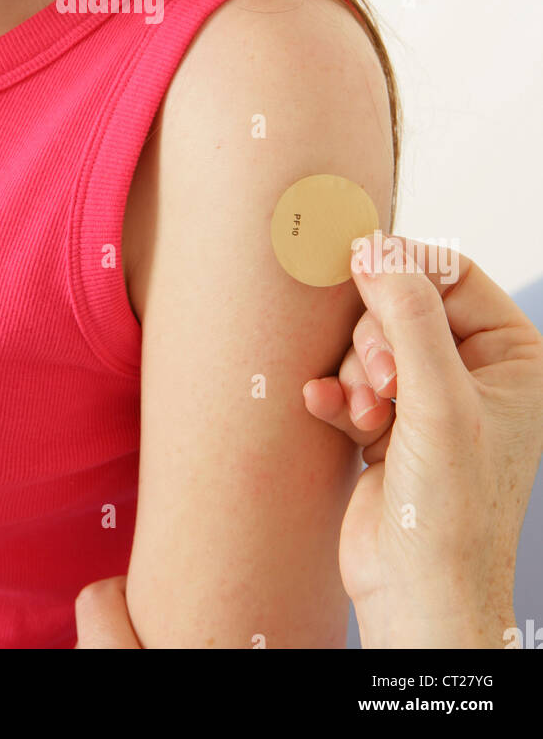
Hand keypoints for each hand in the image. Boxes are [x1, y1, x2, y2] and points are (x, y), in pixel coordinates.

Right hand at [74, 233, 542, 647]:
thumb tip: (376, 249)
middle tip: (383, 383)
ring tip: (367, 414)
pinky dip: (336, 393)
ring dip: (357, 373)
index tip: (359, 264)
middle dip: (379, 341)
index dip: (406, 269)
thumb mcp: (438, 401)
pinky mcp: (389, 424)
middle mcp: (476, 374)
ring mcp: (431, 400)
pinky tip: (329, 410)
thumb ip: (409, 317)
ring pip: (372, 340)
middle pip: (405, 305)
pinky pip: (349, 379)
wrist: (415, 595)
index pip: (455, 276)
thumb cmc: (451, 513)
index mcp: (514, 358)